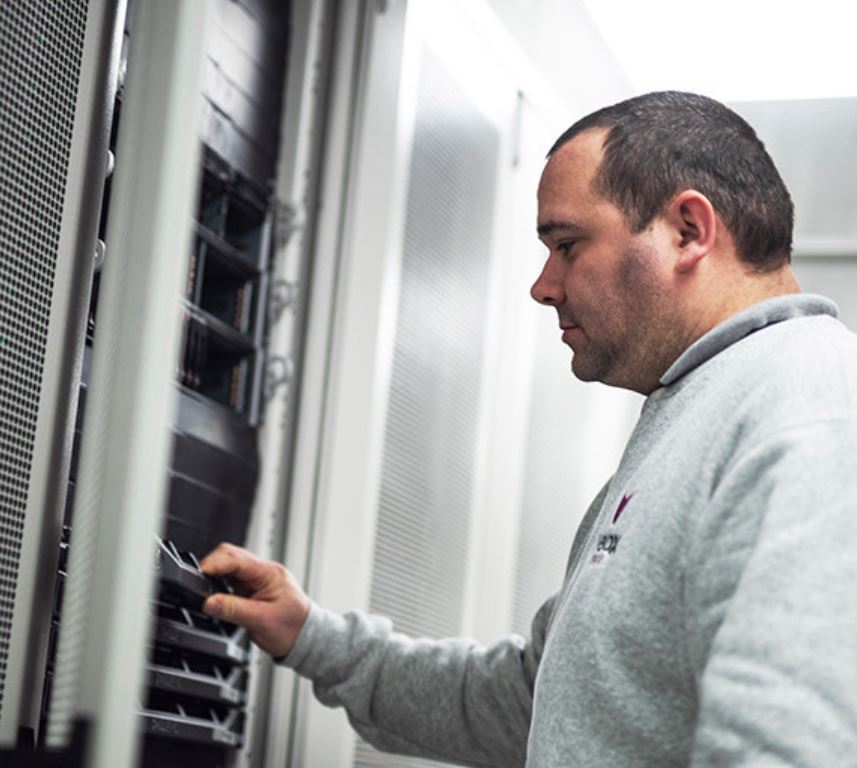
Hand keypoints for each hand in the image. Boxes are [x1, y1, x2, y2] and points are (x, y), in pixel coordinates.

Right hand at [199, 543, 309, 658]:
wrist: (303, 638)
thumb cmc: (292, 628)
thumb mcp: (260, 620)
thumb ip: (233, 609)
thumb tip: (208, 602)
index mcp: (269, 573)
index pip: (236, 559)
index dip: (215, 564)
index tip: (200, 574)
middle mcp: (263, 571)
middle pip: (230, 556)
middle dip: (212, 567)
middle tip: (199, 584)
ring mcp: (257, 578)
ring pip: (229, 567)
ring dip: (216, 576)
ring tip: (206, 591)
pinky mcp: (252, 588)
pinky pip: (231, 579)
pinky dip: (221, 585)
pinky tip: (216, 596)